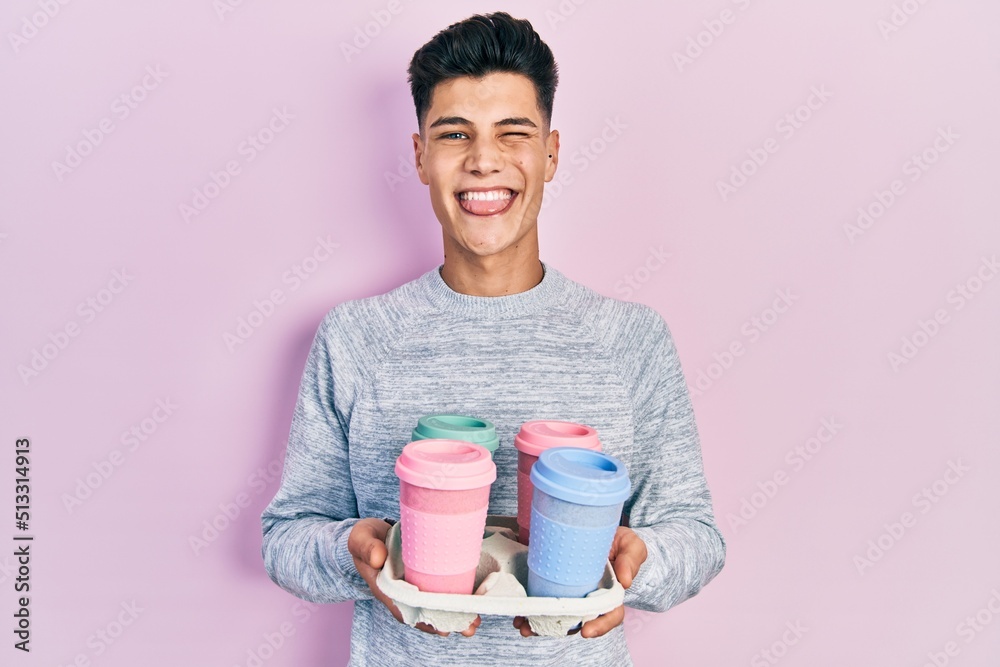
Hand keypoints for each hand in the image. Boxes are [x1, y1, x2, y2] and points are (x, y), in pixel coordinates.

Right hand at [348, 518, 480, 636]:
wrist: (374, 533)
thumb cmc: (367, 538)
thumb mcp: (361, 538)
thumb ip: (367, 547)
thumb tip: (377, 558)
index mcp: (386, 589)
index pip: (405, 610)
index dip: (423, 620)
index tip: (441, 627)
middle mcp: (403, 592)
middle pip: (425, 613)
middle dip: (447, 621)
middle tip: (469, 627)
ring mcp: (416, 585)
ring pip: (436, 605)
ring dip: (456, 614)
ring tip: (475, 621)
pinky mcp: (427, 576)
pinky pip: (441, 590)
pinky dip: (457, 597)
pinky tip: (474, 602)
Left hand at [513, 527, 646, 637]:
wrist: (603, 529)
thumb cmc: (622, 543)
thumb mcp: (631, 546)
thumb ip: (630, 560)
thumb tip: (626, 581)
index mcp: (611, 594)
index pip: (610, 615)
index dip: (600, 625)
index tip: (586, 631)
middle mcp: (590, 598)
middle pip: (577, 620)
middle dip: (556, 628)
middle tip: (536, 630)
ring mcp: (573, 592)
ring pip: (558, 614)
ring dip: (539, 622)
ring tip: (522, 625)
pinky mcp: (558, 582)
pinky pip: (546, 597)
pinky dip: (532, 606)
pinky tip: (518, 611)